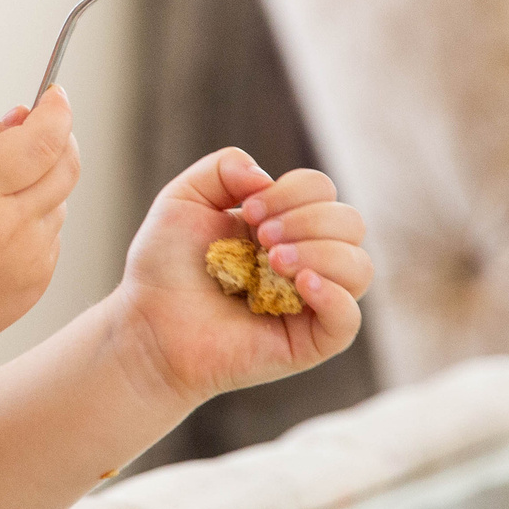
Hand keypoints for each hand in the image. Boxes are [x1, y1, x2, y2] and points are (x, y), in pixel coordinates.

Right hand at [0, 86, 79, 363]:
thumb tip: (19, 119)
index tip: (55, 96)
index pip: (41, 141)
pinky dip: (34, 222)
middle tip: (37, 133)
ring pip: (60, 200)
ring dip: (42, 185)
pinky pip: (52, 235)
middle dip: (60, 140)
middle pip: (67, 167)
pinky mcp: (38, 282)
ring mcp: (29, 259)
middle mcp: (9, 228)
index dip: (57, 111)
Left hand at [110, 149, 367, 407]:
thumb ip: (223, 167)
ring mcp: (311, 301)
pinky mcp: (309, 341)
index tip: (247, 211)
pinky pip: (349, 319)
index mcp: (284, 223)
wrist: (149, 325)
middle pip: (350, 222)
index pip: (322, 191)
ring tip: (273, 262)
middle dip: (307, 220)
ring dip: (320, 253)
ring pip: (359, 267)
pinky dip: (334, 296)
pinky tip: (301, 285)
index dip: (292, 191)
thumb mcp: (184, 198)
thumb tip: (265, 175)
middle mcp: (306, 258)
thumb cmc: (165, 266)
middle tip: (261, 237)